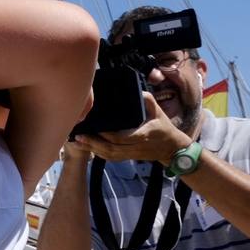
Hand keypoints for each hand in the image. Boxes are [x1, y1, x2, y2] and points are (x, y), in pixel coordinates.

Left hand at [74, 93, 191, 164]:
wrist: (172, 149)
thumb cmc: (164, 127)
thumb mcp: (159, 112)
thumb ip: (148, 100)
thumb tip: (138, 92)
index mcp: (143, 135)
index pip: (122, 137)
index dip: (108, 135)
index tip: (96, 128)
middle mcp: (135, 147)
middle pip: (111, 148)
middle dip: (94, 143)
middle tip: (79, 135)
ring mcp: (131, 154)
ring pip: (109, 155)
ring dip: (93, 149)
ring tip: (78, 142)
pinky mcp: (128, 157)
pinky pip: (111, 157)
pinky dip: (98, 153)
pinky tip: (87, 147)